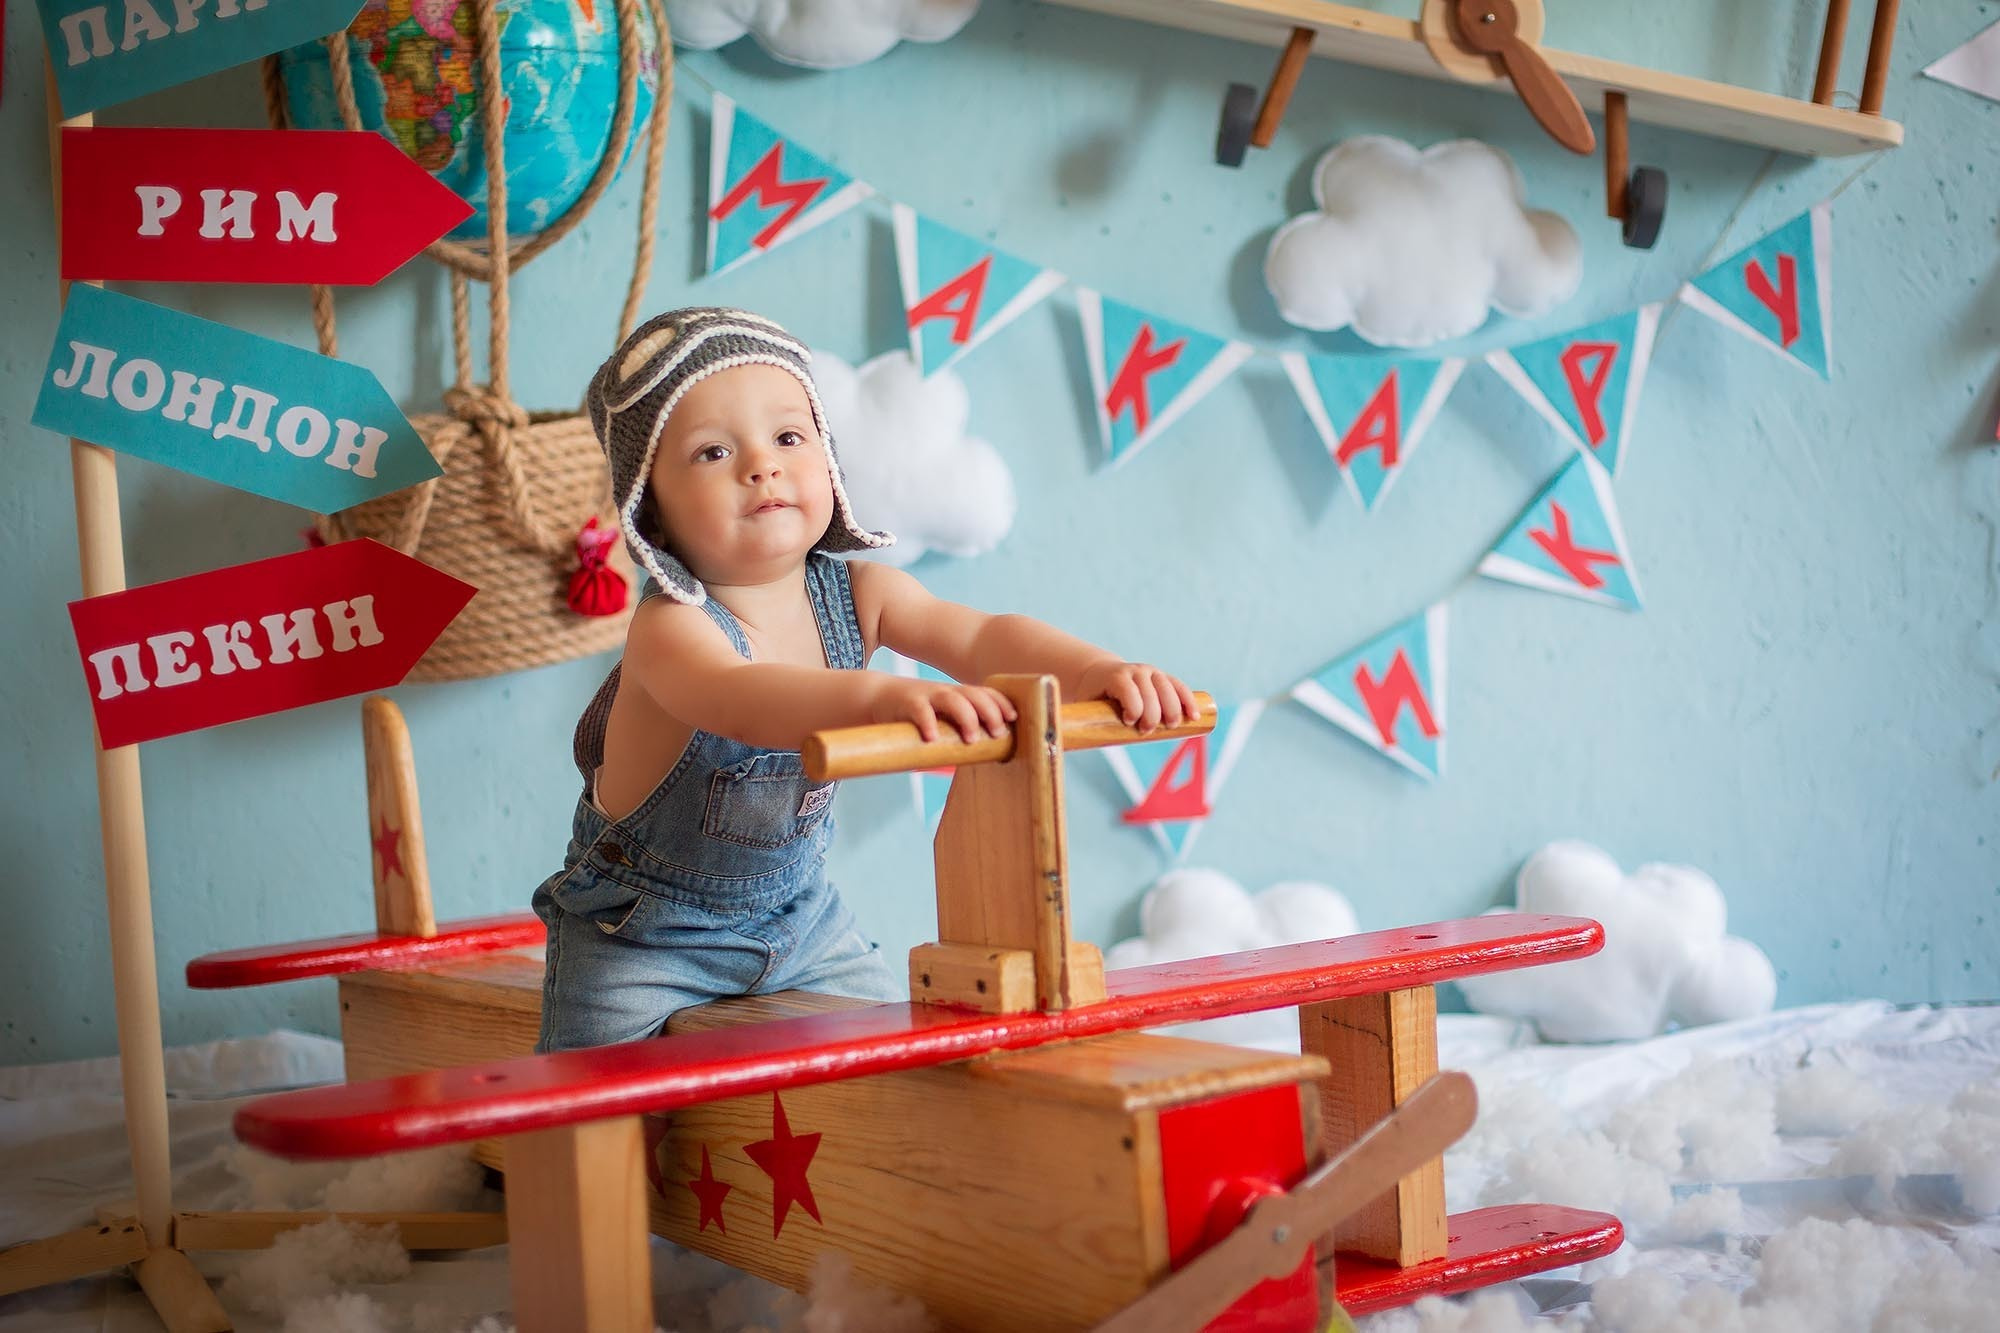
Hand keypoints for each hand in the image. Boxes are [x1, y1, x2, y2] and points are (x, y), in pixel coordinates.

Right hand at [870, 675, 1018, 743]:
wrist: (878, 696)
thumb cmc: (917, 713)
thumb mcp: (941, 716)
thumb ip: (958, 730)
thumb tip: (982, 756)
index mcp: (958, 695)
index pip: (986, 693)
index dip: (1001, 703)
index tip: (1013, 718)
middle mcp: (946, 692)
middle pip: (974, 695)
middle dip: (990, 712)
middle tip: (996, 734)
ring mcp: (927, 695)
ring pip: (952, 699)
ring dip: (965, 717)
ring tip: (970, 739)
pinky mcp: (907, 702)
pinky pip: (920, 710)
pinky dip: (928, 723)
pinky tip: (932, 739)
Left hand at [1078, 661, 1196, 734]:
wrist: (1100, 675)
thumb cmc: (1093, 697)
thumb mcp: (1085, 706)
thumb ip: (1082, 723)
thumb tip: (1067, 749)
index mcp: (1115, 676)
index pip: (1128, 689)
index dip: (1133, 707)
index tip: (1129, 723)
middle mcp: (1136, 670)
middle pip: (1151, 692)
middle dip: (1152, 714)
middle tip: (1147, 732)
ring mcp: (1151, 673)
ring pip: (1168, 689)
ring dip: (1173, 709)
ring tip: (1171, 727)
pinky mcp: (1163, 678)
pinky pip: (1180, 687)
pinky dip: (1188, 701)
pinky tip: (1195, 716)